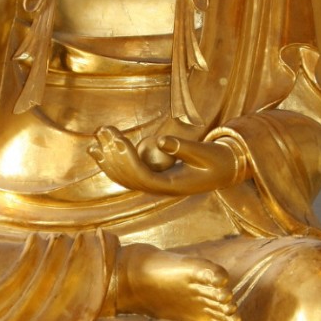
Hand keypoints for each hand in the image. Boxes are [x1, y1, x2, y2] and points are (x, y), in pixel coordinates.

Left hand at [89, 127, 244, 195]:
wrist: (223, 170)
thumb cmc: (216, 160)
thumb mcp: (205, 153)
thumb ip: (185, 148)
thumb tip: (162, 140)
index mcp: (172, 186)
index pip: (143, 176)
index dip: (128, 160)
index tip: (118, 140)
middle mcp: (159, 189)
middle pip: (129, 177)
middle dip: (114, 153)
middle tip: (104, 130)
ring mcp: (154, 185)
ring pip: (124, 176)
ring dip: (109, 157)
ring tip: (97, 136)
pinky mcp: (151, 177)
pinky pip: (127, 172)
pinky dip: (112, 161)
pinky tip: (97, 150)